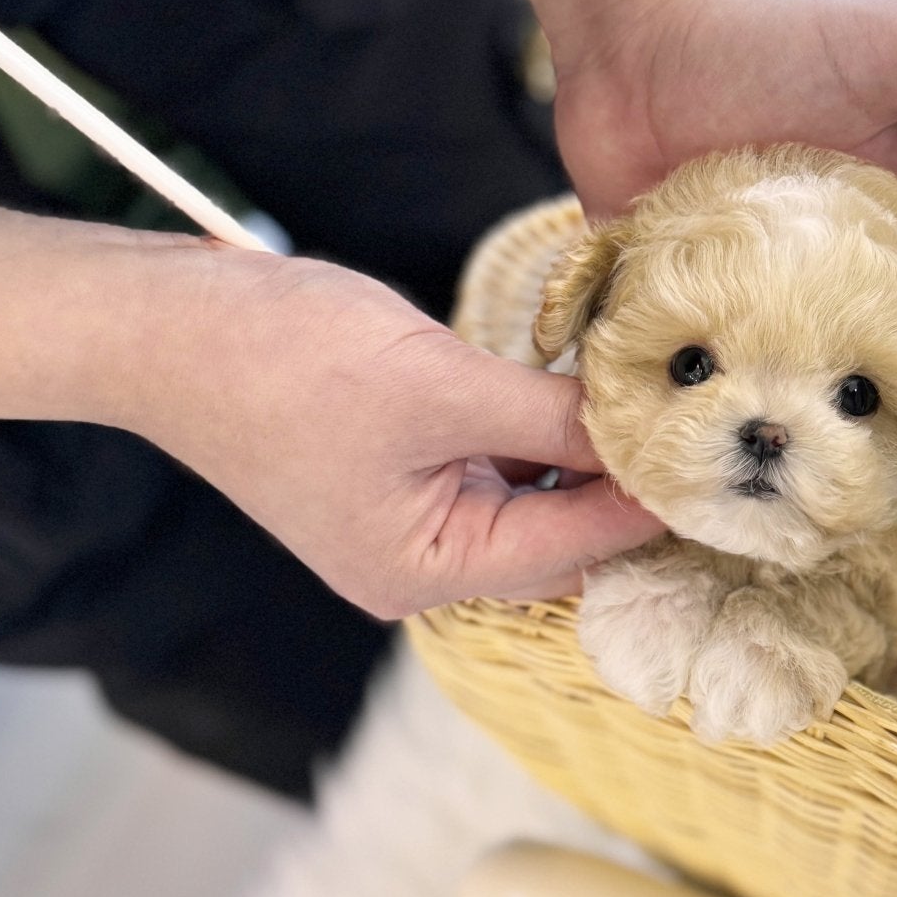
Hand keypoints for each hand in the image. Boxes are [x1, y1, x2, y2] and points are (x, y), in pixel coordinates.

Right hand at [129, 246, 661, 619]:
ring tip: (665, 409)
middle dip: (631, 488)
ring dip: (589, 458)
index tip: (729, 462)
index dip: (656, 502)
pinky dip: (542, 438)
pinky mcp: (400, 475)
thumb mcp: (440, 384)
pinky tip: (590, 397)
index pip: (576, 546)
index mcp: (424, 571)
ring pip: (534, 502)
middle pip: (562, 540)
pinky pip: (498, 470)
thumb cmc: (284, 361)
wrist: (167, 325)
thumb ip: (549, 417)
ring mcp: (407, 523)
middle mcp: (420, 567)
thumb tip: (646, 427)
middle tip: (714, 434)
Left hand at [536, 0, 896, 617]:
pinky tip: (734, 556)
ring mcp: (755, 343)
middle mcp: (835, 321)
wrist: (640, 28)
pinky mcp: (676, 346)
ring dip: (843, 529)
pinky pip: (703, 432)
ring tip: (876, 608)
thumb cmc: (775, 35)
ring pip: (809, 457)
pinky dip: (717, 493)